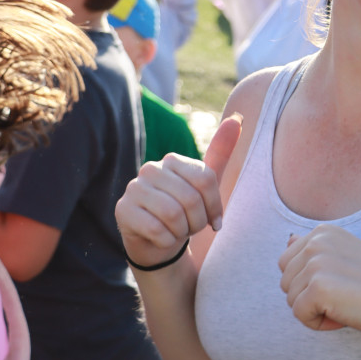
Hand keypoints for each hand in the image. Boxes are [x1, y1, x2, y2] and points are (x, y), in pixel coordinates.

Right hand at [115, 114, 241, 267]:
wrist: (157, 242)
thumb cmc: (185, 211)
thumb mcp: (205, 184)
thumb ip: (221, 152)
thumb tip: (237, 118)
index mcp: (173, 160)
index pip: (206, 180)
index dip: (215, 206)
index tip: (214, 220)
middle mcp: (151, 169)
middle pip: (190, 199)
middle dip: (198, 222)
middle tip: (191, 228)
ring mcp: (134, 188)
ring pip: (173, 215)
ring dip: (182, 232)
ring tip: (178, 232)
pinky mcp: (122, 210)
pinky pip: (156, 229)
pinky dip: (166, 241)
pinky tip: (162, 239)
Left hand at [278, 225, 360, 333]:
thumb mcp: (343, 254)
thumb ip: (314, 249)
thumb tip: (288, 240)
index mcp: (322, 232)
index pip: (286, 263)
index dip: (308, 282)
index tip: (339, 284)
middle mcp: (316, 242)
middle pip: (286, 282)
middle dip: (308, 297)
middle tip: (342, 297)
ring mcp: (316, 263)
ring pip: (291, 300)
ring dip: (315, 311)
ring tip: (345, 304)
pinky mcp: (319, 288)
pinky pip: (300, 315)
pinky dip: (319, 324)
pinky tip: (343, 315)